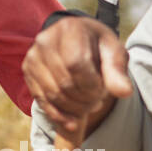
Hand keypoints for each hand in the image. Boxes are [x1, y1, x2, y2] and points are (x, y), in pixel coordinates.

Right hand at [22, 16, 132, 141]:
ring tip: (89, 105)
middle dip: (85, 99)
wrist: (76, 40)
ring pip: (52, 95)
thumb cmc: (97, 46)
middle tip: (98, 100)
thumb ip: (118, 71)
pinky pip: (41, 101)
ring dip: (74, 109)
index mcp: (69, 29)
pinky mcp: (27, 71)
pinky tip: (73, 122)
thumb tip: (124, 92)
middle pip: (64, 83)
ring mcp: (33, 56)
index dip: (91, 85)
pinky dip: (58, 116)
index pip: (76, 65)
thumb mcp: (113, 52)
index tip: (103, 90)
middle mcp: (45, 40)